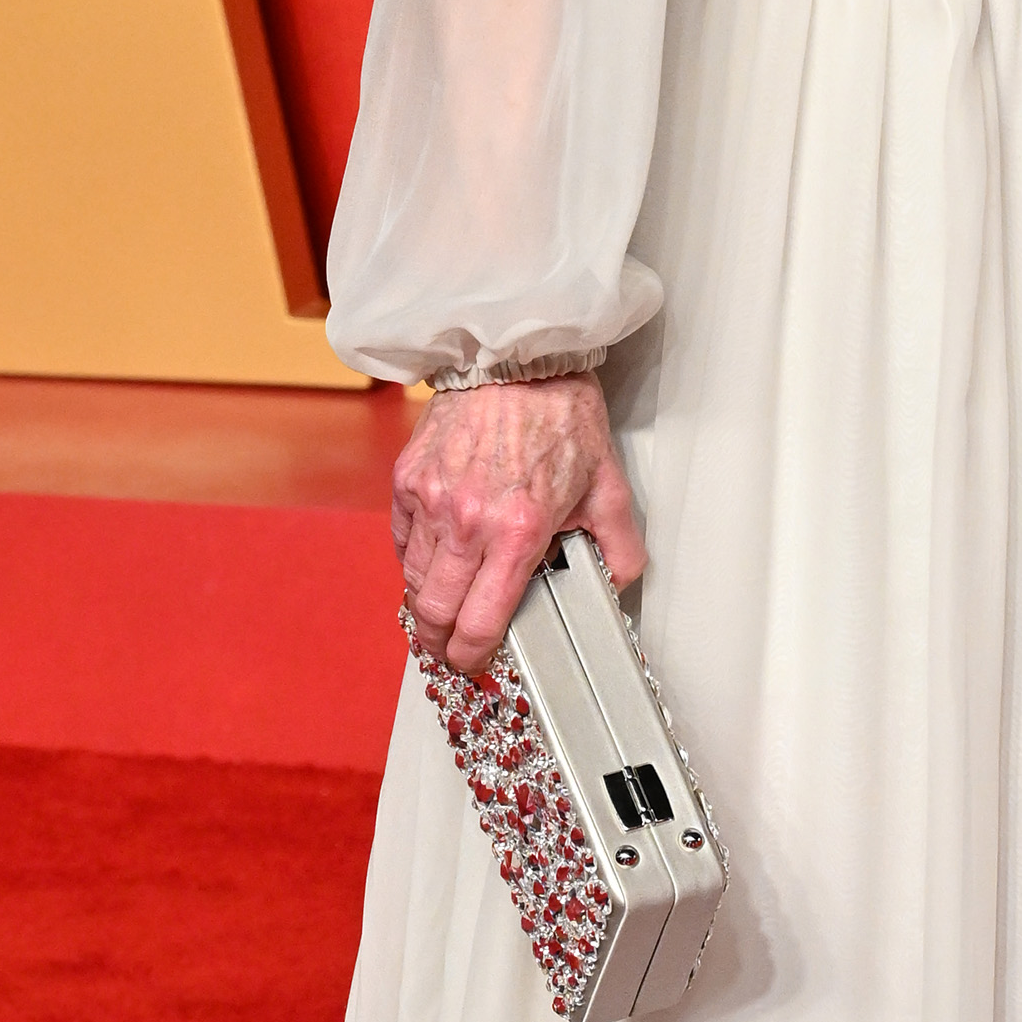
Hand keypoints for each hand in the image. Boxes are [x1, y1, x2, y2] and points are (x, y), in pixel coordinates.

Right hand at [392, 370, 646, 672]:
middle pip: (432, 612)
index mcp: (518, 529)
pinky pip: (402, 540)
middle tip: (450, 651)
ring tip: (444, 610)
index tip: (475, 662)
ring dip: (426, 604)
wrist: (517, 359)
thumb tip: (620, 585)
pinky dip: (416, 559)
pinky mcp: (408, 479)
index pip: (480, 620)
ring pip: (412, 580)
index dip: (473, 655)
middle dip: (438, 644)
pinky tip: (437, 559)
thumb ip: (618, 545)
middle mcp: (467, 521)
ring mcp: (431, 500)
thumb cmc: (560, 415)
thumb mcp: (608, 485)